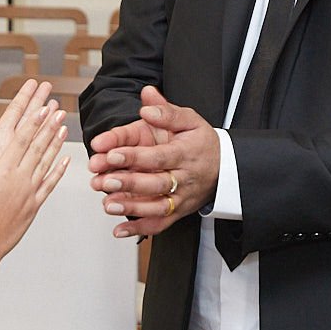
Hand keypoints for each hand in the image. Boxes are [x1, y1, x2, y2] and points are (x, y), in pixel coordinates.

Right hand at [0, 87, 68, 266]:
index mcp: (2, 170)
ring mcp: (30, 193)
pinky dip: (58, 170)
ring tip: (63, 128)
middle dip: (49, 126)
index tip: (43, 108)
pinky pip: (50, 184)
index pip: (22, 139)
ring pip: (47, 162)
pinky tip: (65, 160)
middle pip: (38, 147)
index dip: (34, 121)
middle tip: (58, 111)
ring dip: (56, 143)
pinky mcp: (34, 206)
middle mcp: (20, 180)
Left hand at [90, 86, 218, 238]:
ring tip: (107, 204)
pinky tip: (119, 229)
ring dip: (131, 208)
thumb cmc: (201, 142)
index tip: (111, 154)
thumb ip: (166, 110)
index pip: (158, 156)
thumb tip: (147, 100)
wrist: (225, 166)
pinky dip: (139, 229)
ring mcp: (180, 198)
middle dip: (129, 183)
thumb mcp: (189, 119)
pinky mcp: (177, 212)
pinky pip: (159, 223)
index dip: (134, 156)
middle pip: (156, 184)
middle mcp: (183, 178)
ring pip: (156, 207)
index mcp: (185, 153)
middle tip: (105, 181)